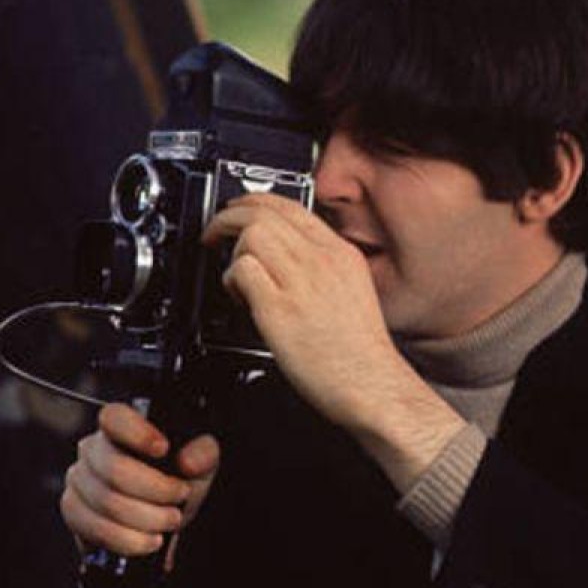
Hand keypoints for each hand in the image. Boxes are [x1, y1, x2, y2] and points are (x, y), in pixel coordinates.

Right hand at [61, 402, 219, 561]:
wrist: (165, 516)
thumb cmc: (179, 479)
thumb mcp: (200, 462)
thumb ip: (203, 453)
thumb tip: (187, 461)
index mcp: (120, 426)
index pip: (114, 417)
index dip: (137, 433)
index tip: (164, 449)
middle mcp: (92, 448)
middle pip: (114, 469)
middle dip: (154, 490)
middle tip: (180, 497)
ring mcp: (78, 480)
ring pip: (107, 503)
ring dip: (147, 518)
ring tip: (171, 520)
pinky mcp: (73, 511)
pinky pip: (95, 529)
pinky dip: (129, 540)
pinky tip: (149, 540)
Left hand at [204, 196, 461, 487]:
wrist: (372, 385)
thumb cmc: (361, 352)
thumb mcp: (352, 291)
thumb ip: (324, 269)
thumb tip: (287, 260)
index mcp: (341, 254)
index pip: (292, 207)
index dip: (256, 202)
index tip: (239, 208)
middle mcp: (322, 260)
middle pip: (265, 213)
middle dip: (229, 217)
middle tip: (215, 231)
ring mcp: (301, 282)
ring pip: (253, 234)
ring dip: (232, 249)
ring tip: (232, 275)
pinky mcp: (279, 308)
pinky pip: (243, 270)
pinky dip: (231, 279)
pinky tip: (239, 298)